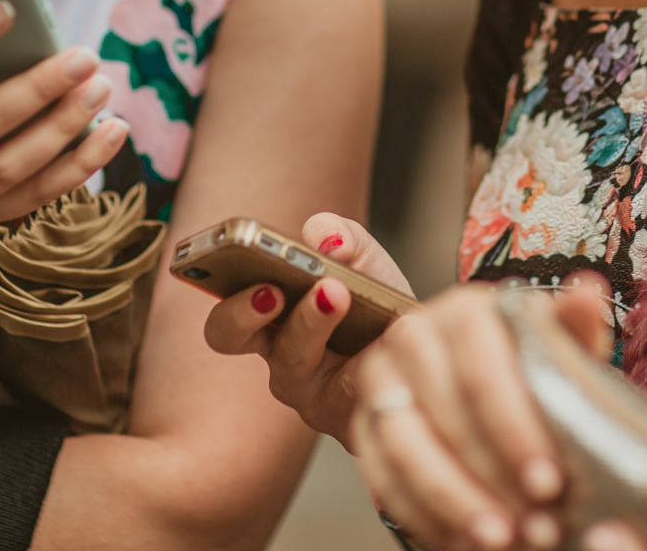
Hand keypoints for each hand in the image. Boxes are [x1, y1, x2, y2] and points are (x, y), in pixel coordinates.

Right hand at [203, 213, 414, 445]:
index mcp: (266, 318)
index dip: (222, 293)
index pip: (225, 315)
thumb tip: (325, 241)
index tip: (235, 265)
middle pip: (230, 339)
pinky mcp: (343, 411)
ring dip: (310, 321)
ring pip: (291, 360)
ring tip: (335, 291)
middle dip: (242, 311)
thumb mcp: (362, 258)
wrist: (424, 353)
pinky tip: (387, 327)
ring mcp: (305, 390)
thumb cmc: (377, 305)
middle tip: (270, 288)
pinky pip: (347, 387)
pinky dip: (365, 350)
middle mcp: (275, 354)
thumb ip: (339, 235)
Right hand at [348, 276, 612, 550]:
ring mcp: (380, 380)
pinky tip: (462, 542)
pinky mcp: (363, 425)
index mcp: (465, 311)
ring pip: (406, 448)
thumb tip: (589, 290)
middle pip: (445, 412)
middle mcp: (413, 336)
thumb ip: (574, 325)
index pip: (482, 369)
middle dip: (491, 476)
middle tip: (535, 524)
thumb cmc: (530, 368)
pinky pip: (381, 476)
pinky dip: (422, 516)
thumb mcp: (559, 347)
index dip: (514, 429)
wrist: (486, 389)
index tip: (549, 481)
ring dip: (453, 502)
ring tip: (499, 540)